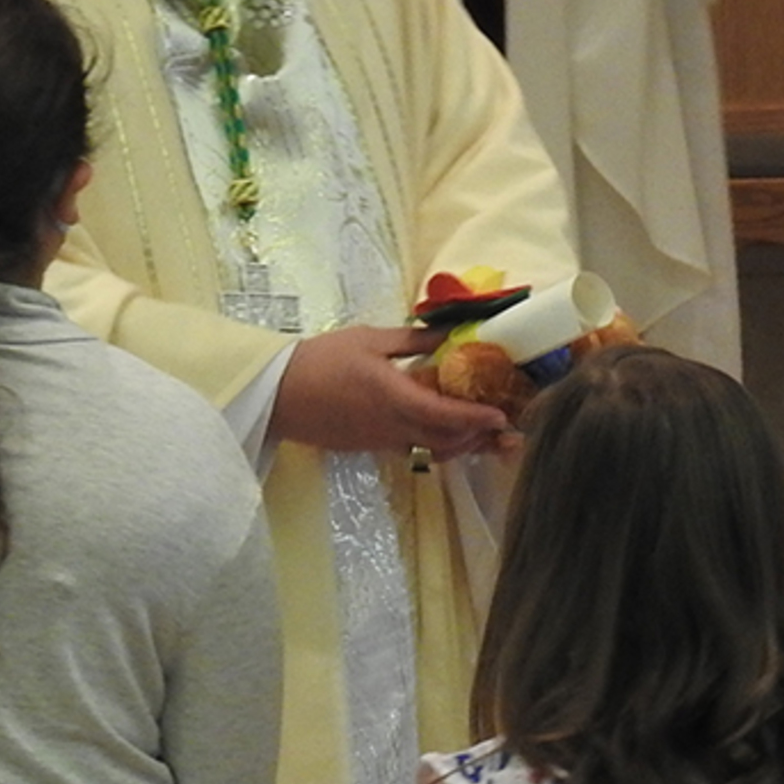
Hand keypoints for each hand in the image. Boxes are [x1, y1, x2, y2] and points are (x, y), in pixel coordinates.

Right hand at [272, 324, 511, 458]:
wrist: (277, 394)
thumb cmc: (322, 360)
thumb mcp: (369, 339)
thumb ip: (411, 340)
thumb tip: (448, 334)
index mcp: (394, 397)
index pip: (446, 414)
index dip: (477, 418)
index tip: (502, 416)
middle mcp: (393, 426)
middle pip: (447, 440)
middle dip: (479, 437)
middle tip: (505, 431)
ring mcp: (381, 441)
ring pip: (432, 449)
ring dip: (461, 444)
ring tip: (484, 436)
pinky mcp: (370, 447)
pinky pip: (412, 449)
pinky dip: (436, 444)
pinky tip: (445, 433)